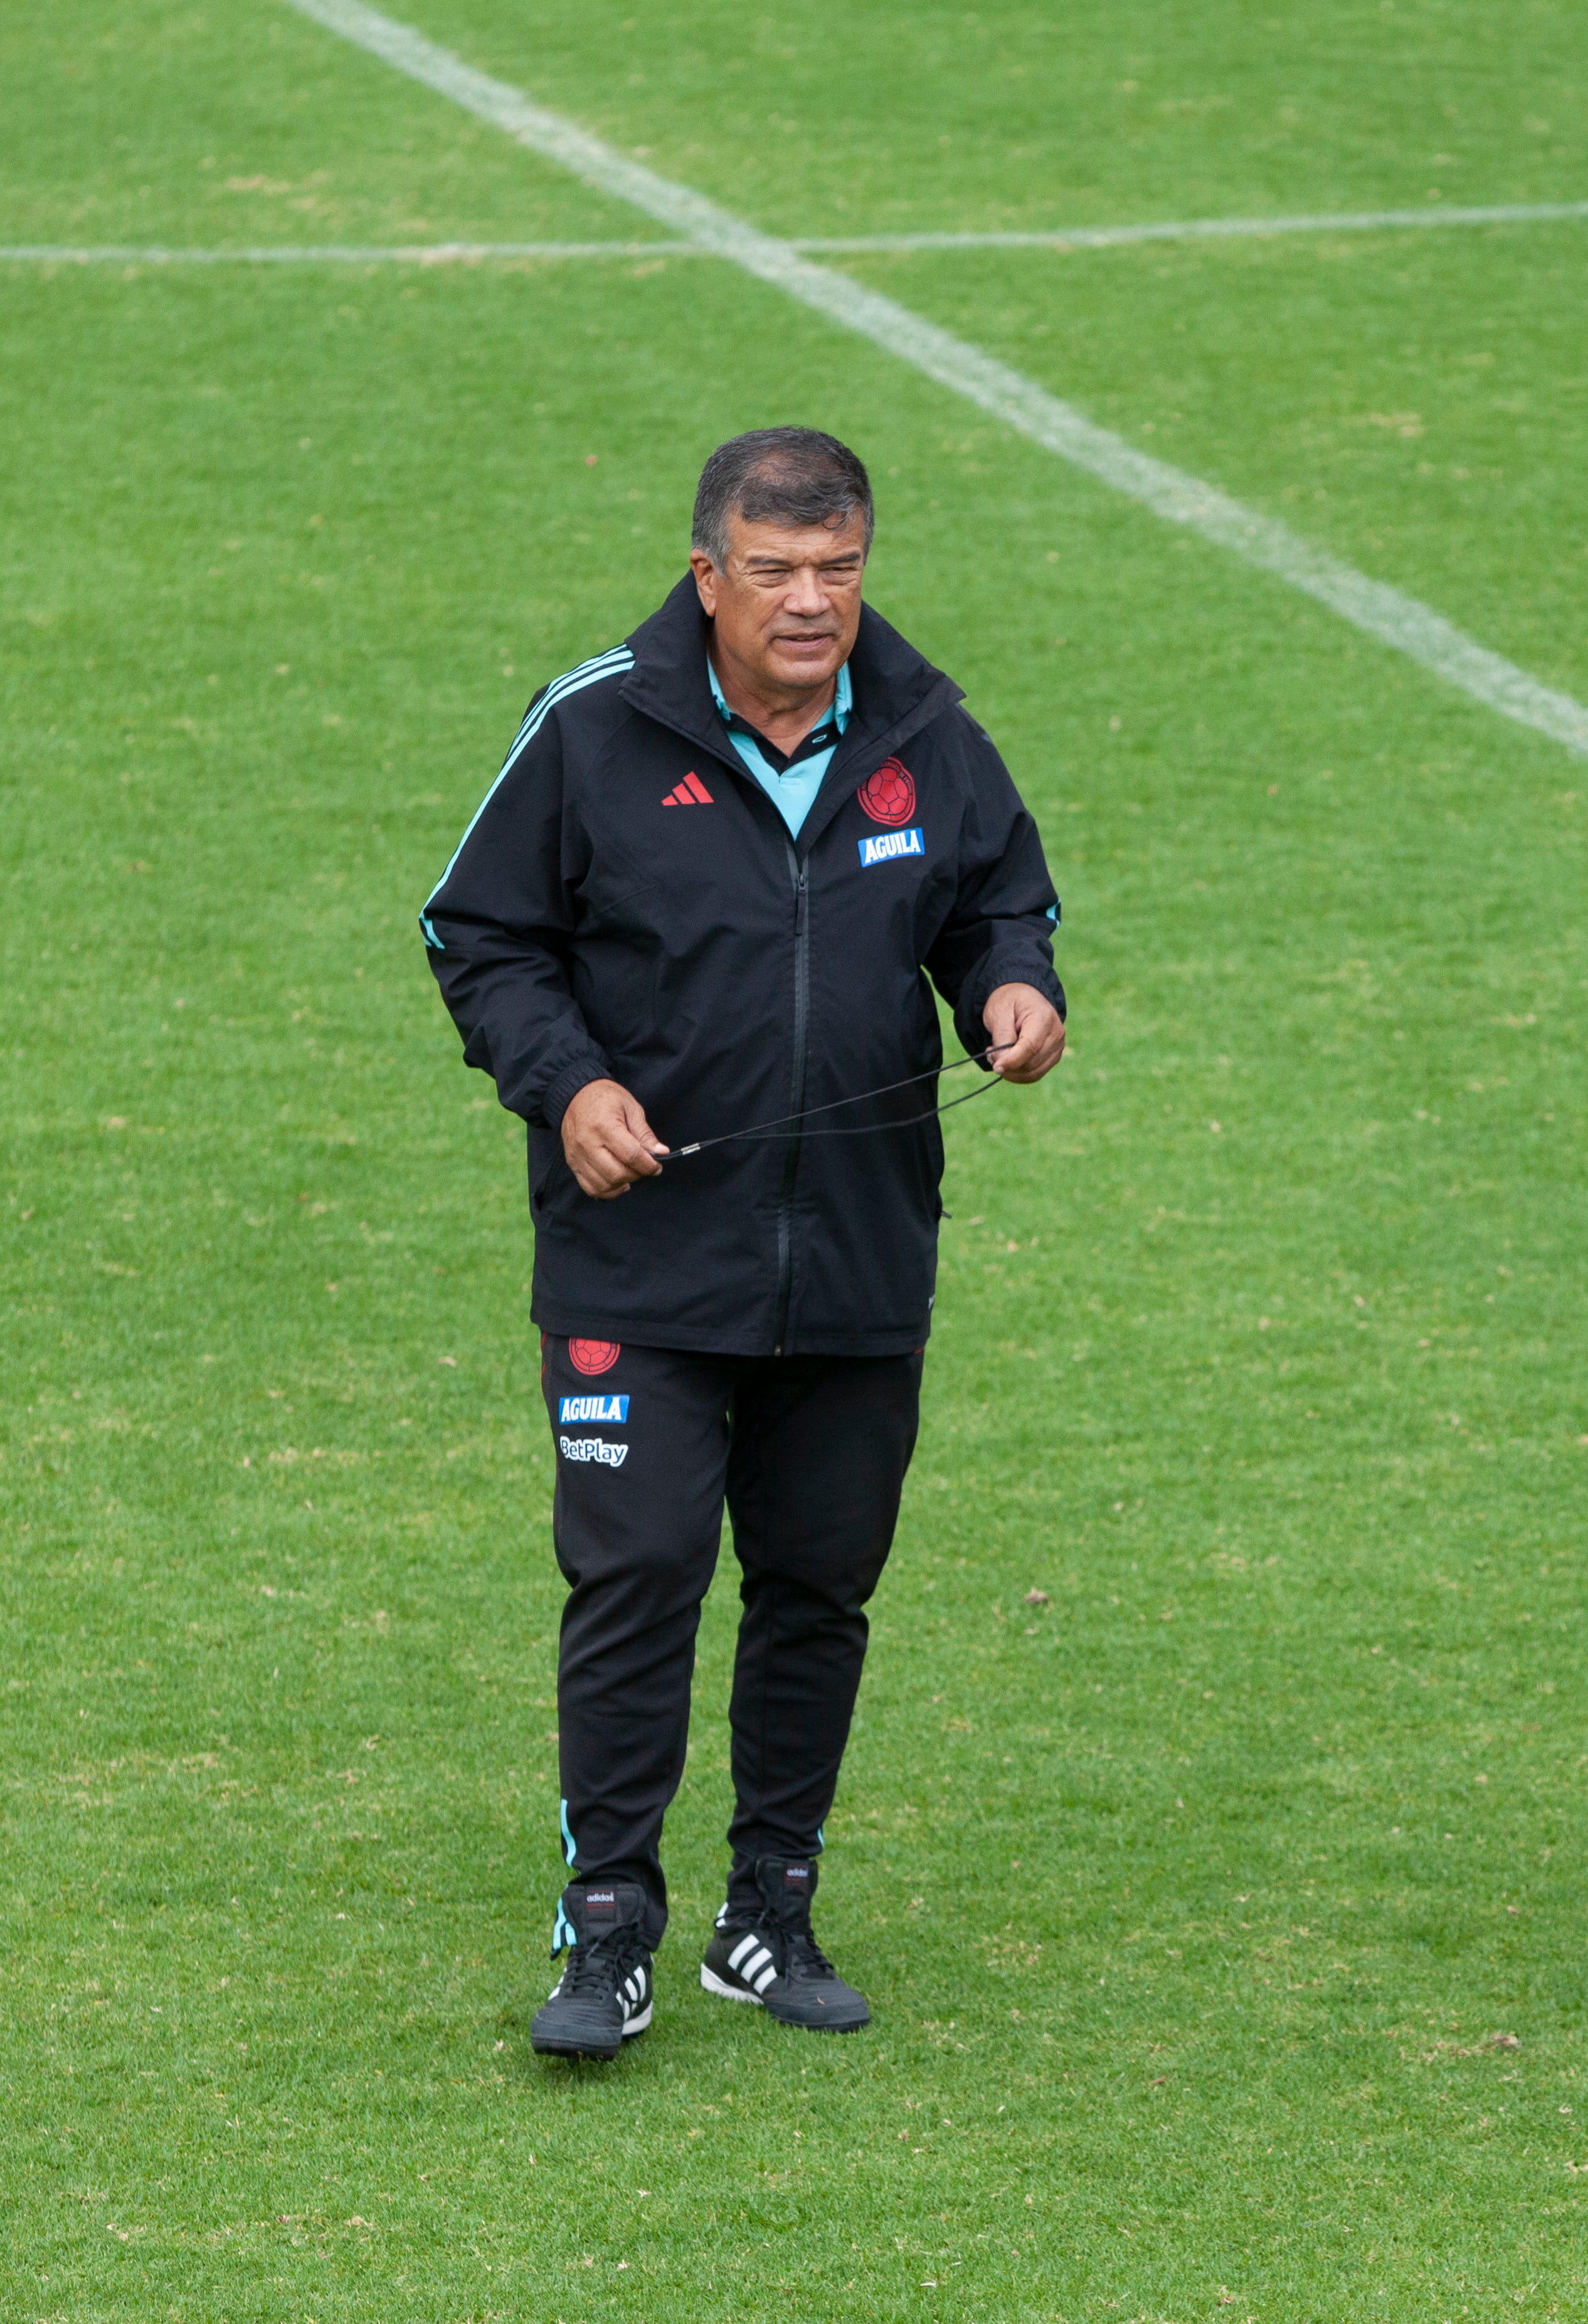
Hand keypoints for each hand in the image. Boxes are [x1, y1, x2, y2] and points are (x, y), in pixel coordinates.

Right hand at [560, 1079, 667, 1197]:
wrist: (575, 1095)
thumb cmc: (605, 1098)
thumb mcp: (630, 1108)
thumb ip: (644, 1133)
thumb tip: (661, 1153)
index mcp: (604, 1126)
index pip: (631, 1155)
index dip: (649, 1165)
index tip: (657, 1165)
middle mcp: (588, 1143)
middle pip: (617, 1173)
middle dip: (637, 1174)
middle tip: (643, 1167)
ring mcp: (578, 1155)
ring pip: (604, 1185)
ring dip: (623, 1184)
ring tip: (630, 1172)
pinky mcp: (573, 1163)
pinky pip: (590, 1187)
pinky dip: (607, 1190)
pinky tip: (617, 1182)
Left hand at [983, 982, 1065, 1082]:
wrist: (1022, 998)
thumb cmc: (1009, 1002)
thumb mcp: (999, 1012)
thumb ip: (1002, 1036)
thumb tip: (1003, 1063)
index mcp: (1044, 1017)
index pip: (1031, 1046)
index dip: (1013, 1060)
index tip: (996, 1067)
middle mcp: (1056, 1033)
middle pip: (1031, 1062)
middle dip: (1008, 1064)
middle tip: (990, 1052)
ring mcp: (1057, 1047)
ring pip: (1033, 1073)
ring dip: (1011, 1070)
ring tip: (997, 1054)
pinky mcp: (1053, 1057)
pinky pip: (1034, 1075)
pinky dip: (1017, 1074)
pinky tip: (1007, 1061)